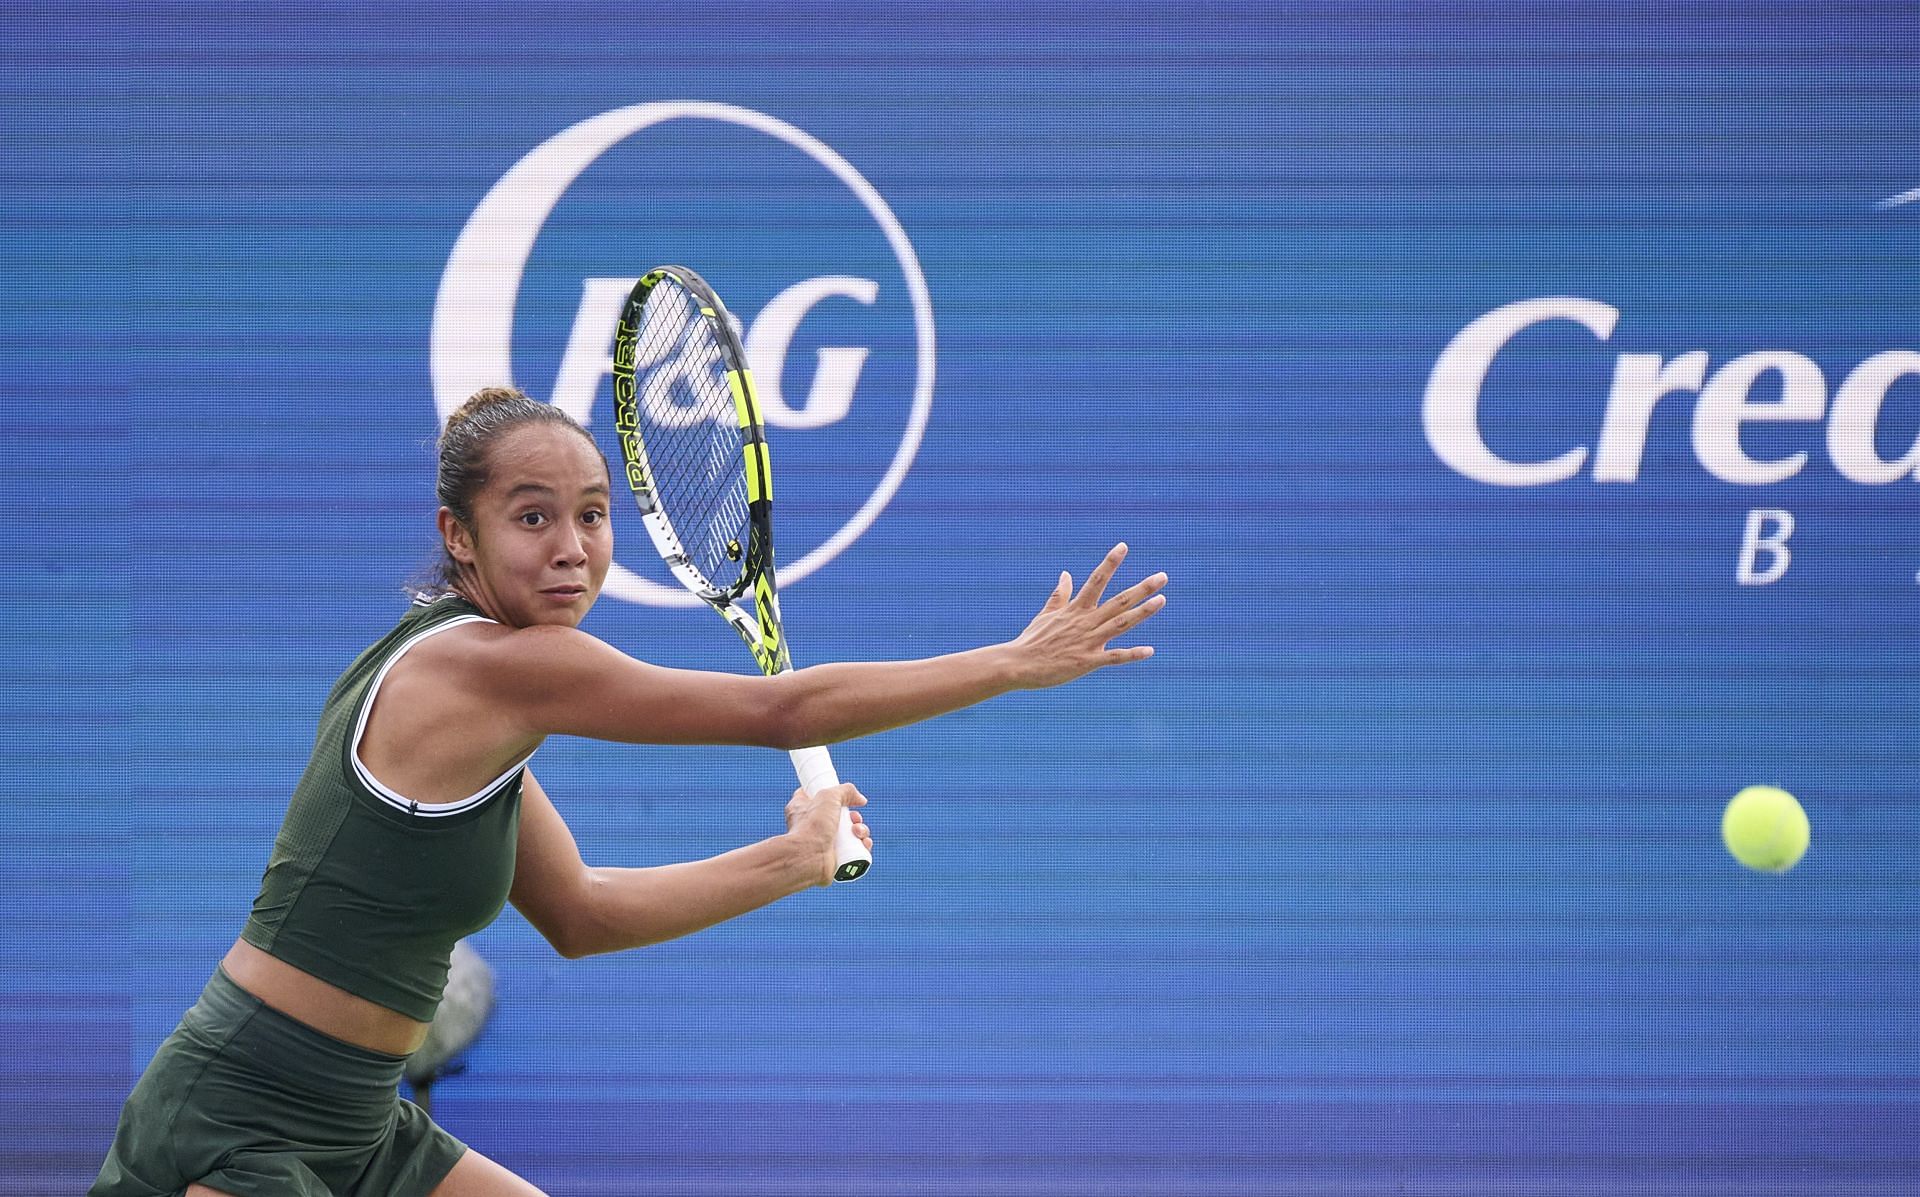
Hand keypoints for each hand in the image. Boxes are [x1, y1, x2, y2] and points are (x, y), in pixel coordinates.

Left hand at [784, 783, 871, 887]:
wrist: (808, 858)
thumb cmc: (811, 826)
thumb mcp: (828, 796)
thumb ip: (846, 791)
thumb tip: (861, 800)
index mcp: (803, 809)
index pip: (817, 797)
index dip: (833, 795)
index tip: (844, 797)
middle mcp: (813, 827)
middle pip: (841, 816)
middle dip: (854, 816)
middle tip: (854, 818)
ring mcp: (825, 843)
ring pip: (851, 833)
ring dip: (861, 830)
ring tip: (858, 832)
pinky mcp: (836, 858)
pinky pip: (855, 850)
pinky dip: (863, 845)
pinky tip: (864, 843)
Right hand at [1008, 542, 1165, 688]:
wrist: (1018, 664)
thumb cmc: (1032, 640)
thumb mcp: (1046, 614)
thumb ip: (1060, 594)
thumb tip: (1066, 573)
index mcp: (1075, 609)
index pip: (1096, 580)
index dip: (1110, 562)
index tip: (1123, 546)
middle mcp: (1085, 621)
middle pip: (1119, 600)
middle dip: (1142, 588)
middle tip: (1163, 576)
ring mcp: (1088, 641)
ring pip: (1121, 624)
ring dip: (1143, 612)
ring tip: (1162, 600)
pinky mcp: (1088, 661)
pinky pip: (1114, 657)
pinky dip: (1132, 654)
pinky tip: (1150, 650)